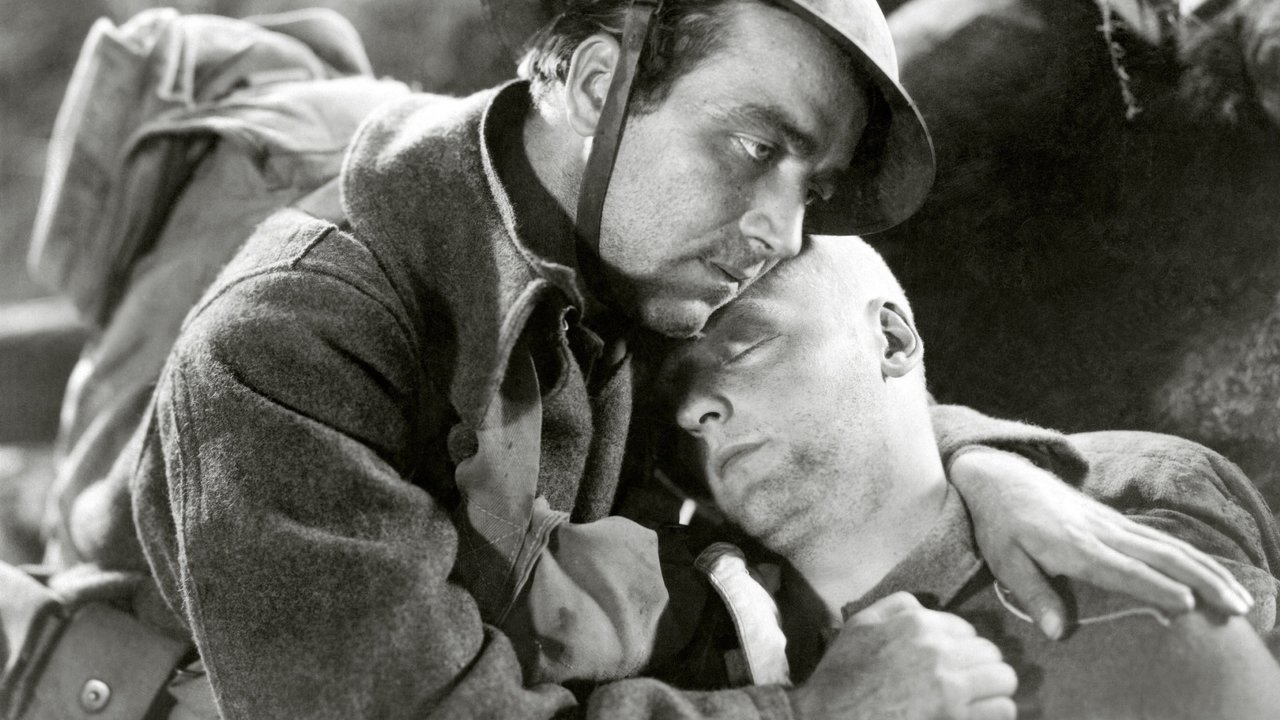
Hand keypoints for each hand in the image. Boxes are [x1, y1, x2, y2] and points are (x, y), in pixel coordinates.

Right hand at [789, 592, 1016, 719]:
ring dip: (993, 689)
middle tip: (966, 682)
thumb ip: (897, 606)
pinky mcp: (957, 719)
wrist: (829, 718)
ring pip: (1005, 680)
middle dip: (980, 666)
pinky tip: (977, 715)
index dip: (960, 648)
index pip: (967, 630)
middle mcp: (939, 651)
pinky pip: (1002, 710)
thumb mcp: (860, 625)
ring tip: (978, 700)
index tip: (949, 664)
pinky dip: (995, 713)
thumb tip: (926, 607)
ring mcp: (951, 688)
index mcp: (918, 624)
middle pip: (991, 652)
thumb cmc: (841, 675)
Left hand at [951, 447, 1252, 638]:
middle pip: (1160, 556)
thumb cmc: (1000, 524)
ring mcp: (1110, 523)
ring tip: (1238, 595)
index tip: (1188, 605)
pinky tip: (1210, 573)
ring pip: (1168, 545)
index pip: (1122, 569)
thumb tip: (1058, 633)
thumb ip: (1034, 594)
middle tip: (1237, 606)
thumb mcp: (1005, 560)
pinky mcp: (1114, 520)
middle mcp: (1099, 532)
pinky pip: (1159, 538)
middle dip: (1202, 581)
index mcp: (1072, 545)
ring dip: (1207, 569)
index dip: (1155, 586)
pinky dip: (1191, 556)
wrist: (1000, 475)